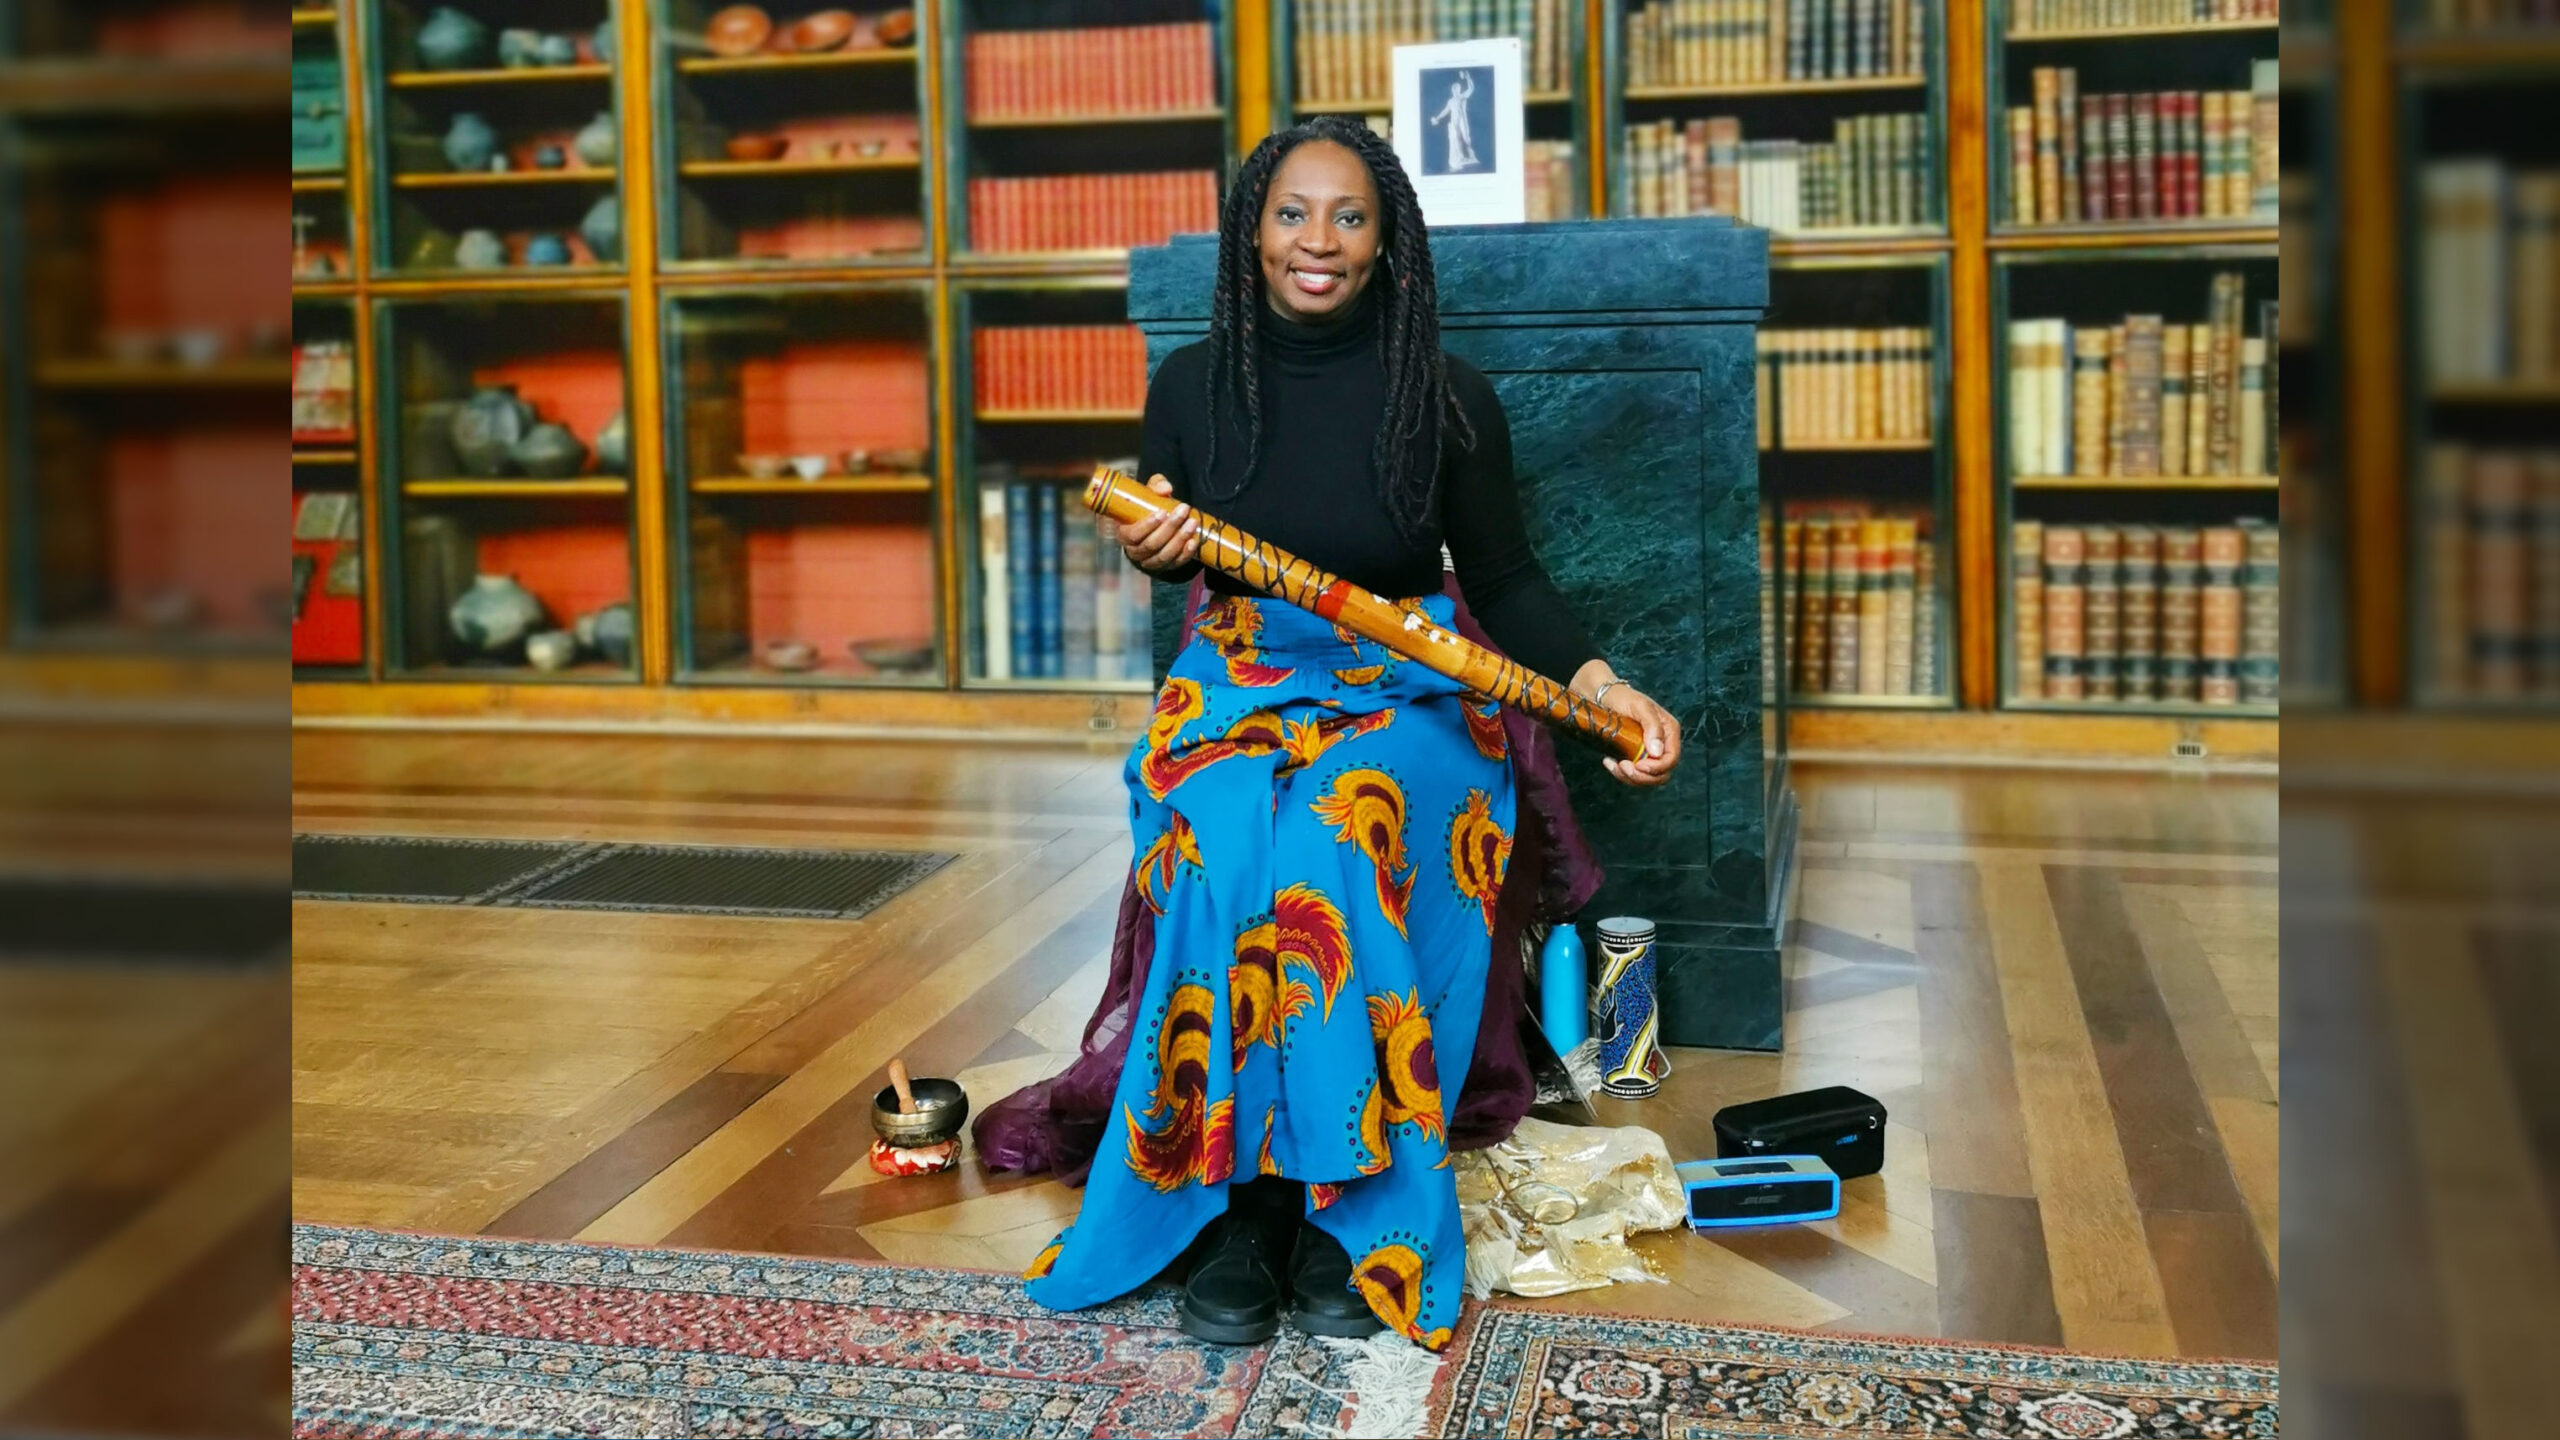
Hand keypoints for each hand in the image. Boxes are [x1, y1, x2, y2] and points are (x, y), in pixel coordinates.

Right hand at [1117, 474, 1200, 573]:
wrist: (1157, 522)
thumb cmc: (1147, 507)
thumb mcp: (1148, 493)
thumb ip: (1155, 485)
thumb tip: (1166, 488)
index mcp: (1124, 533)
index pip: (1132, 535)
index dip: (1147, 525)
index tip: (1163, 512)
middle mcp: (1134, 551)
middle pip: (1150, 545)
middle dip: (1169, 528)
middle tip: (1183, 512)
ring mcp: (1149, 561)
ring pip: (1163, 555)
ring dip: (1179, 539)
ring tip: (1192, 523)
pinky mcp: (1165, 566)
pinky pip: (1174, 563)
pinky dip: (1185, 554)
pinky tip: (1193, 541)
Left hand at [1572, 663, 1679, 785]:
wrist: (1601, 696)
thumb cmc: (1622, 697)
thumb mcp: (1639, 706)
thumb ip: (1652, 726)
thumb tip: (1657, 751)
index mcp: (1668, 731)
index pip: (1671, 759)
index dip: (1657, 767)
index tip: (1638, 765)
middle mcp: (1661, 744)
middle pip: (1661, 773)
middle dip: (1643, 776)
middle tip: (1623, 767)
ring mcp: (1647, 752)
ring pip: (1647, 778)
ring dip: (1630, 777)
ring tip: (1614, 765)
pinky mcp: (1633, 756)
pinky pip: (1633, 774)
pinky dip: (1621, 774)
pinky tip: (1609, 762)